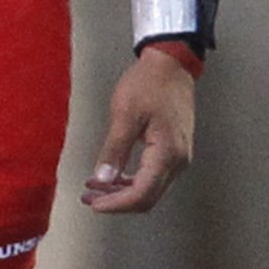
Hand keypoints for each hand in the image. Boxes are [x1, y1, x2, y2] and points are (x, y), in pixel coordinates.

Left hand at [82, 48, 194, 212]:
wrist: (171, 64)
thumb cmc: (150, 83)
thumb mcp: (125, 114)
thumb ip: (114, 150)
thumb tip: (102, 178)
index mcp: (166, 153)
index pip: (141, 194)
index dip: (116, 204)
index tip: (94, 204)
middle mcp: (177, 161)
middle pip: (147, 198)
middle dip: (117, 202)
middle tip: (90, 198)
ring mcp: (178, 157)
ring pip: (150, 190)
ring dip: (122, 193)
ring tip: (96, 188)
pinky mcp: (174, 151)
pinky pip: (153, 177)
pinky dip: (132, 181)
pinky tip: (114, 176)